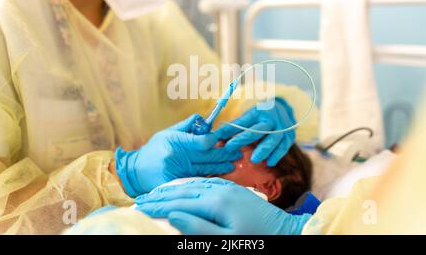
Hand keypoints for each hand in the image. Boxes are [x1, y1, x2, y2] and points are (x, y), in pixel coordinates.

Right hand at [115, 115, 241, 196]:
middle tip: (238, 151)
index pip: (201, 142)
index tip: (221, 137)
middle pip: (207, 156)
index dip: (214, 140)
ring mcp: (179, 172)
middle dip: (224, 154)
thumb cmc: (153, 149)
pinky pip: (199, 178)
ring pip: (206, 168)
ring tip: (234, 163)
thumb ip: (186, 125)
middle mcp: (178, 158)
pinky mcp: (179, 183)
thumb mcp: (166, 132)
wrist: (136, 172)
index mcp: (176, 142)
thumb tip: (203, 119)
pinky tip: (222, 174)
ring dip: (222, 166)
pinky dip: (211, 175)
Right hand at [135, 178, 310, 234]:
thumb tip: (173, 216)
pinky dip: (189, 184)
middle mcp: (220, 190)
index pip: (179, 203)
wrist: (285, 231)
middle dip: (161, 196)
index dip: (158, 206)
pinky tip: (184, 187)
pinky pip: (205, 183)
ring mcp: (228, 188)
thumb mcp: (228, 242)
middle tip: (141, 199)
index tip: (139, 208)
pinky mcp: (233, 189)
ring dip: (173, 188)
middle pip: (183, 191)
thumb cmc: (256, 240)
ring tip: (156, 192)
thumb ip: (199, 229)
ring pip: (193, 184)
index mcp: (216, 203)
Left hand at [215, 97, 295, 166]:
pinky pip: (284, 146)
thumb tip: (216, 136)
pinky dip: (277, 155)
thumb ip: (235, 126)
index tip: (220, 139)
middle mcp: (270, 119)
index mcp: (258, 112)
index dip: (231, 130)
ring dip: (264, 149)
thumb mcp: (249, 116)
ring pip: (273, 138)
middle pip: (257, 129)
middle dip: (243, 139)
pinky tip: (269, 163)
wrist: (284, 108)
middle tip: (231, 148)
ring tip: (254, 160)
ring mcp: (282, 127)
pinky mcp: (290, 135)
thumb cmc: (261, 115)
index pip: (243, 122)